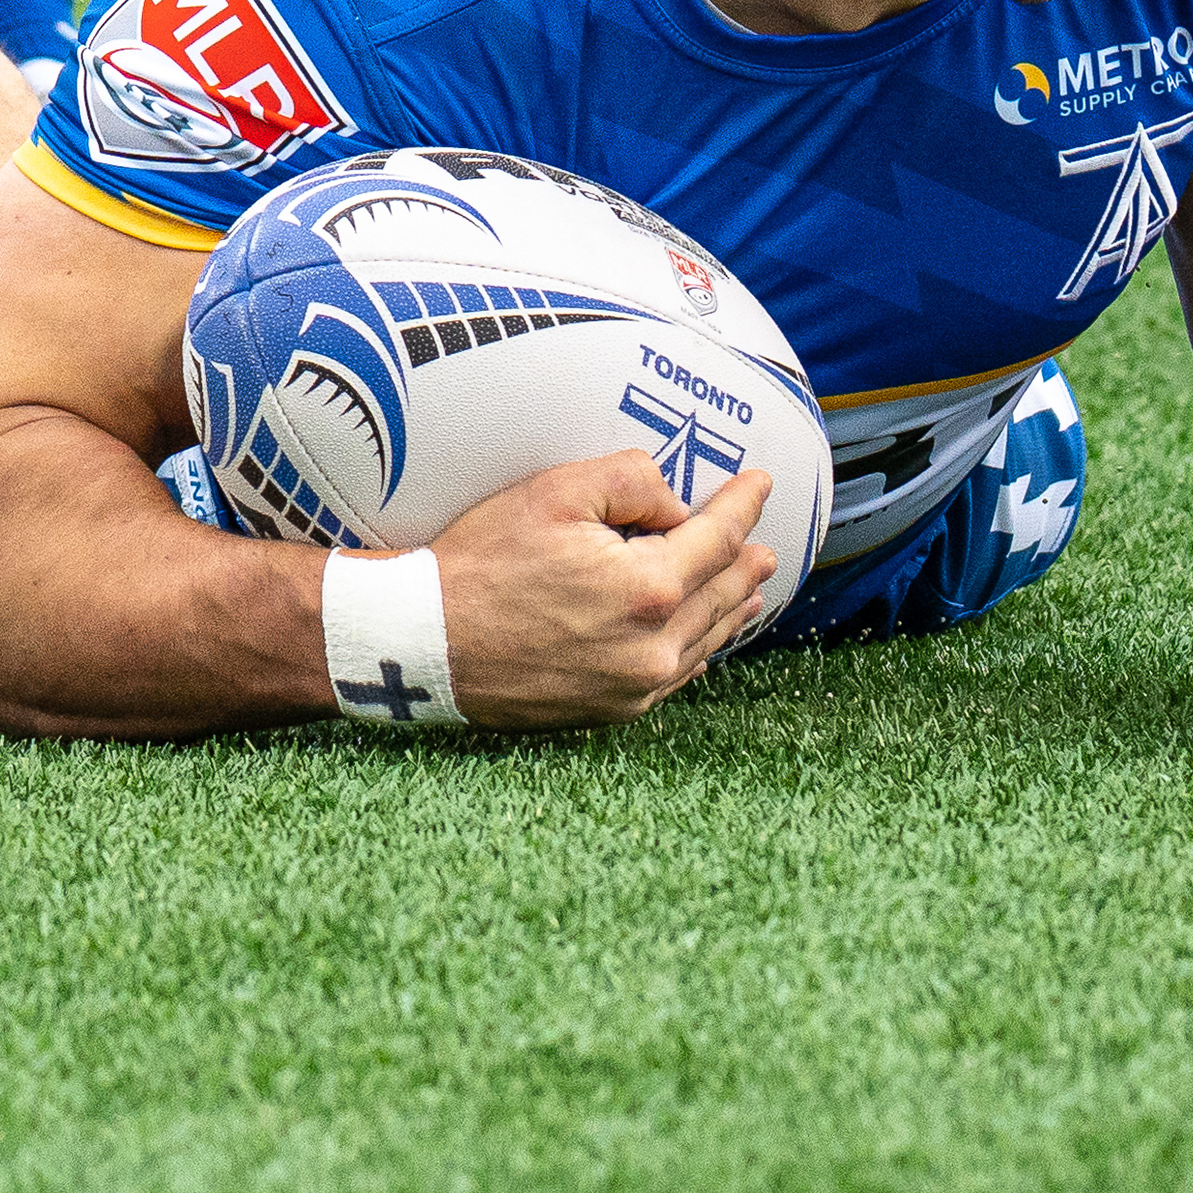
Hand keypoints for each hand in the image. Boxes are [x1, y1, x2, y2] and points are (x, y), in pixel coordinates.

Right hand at [431, 451, 778, 729]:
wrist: (426, 644)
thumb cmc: (482, 564)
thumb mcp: (555, 493)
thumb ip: (631, 481)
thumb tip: (675, 505)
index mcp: (647, 589)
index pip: (716, 539)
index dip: (742, 506)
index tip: (759, 484)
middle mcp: (652, 647)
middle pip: (720, 595)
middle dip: (745, 563)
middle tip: (767, 545)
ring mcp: (634, 686)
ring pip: (703, 640)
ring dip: (730, 609)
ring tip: (750, 589)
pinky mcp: (610, 710)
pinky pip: (674, 677)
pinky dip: (697, 650)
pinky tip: (703, 643)